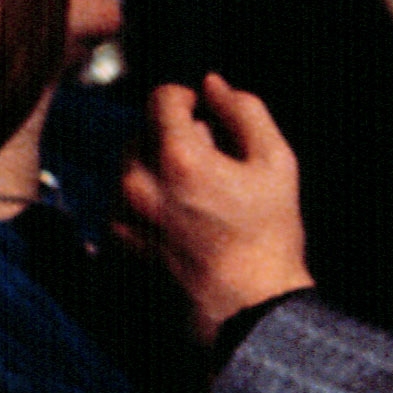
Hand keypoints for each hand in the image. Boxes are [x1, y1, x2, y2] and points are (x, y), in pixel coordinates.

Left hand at [117, 74, 312, 344]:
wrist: (248, 308)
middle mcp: (139, 182)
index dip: (186, 98)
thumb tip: (212, 84)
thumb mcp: (276, 162)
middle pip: (142, 130)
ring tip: (197, 196)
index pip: (161, 96)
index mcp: (178, 158)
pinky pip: (122, 197)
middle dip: (173, 136)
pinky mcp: (116, 239)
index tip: (205, 114)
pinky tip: (179, 220)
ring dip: (156, 166)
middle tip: (211, 164)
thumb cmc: (269, 234)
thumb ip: (244, 111)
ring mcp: (123, 213)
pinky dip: (144, 198)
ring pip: (129, 163)